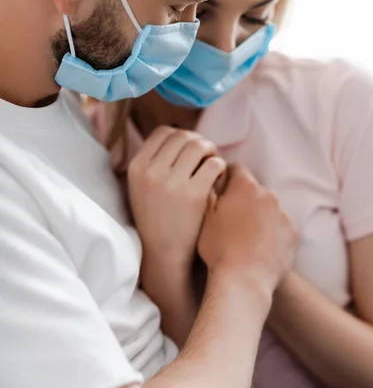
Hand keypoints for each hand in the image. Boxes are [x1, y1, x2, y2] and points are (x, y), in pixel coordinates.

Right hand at [128, 126, 225, 269]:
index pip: (163, 132)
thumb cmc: (156, 220)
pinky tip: (218, 179)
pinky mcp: (194, 194)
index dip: (181, 136)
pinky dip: (220, 168)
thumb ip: (153, 162)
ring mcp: (172, 182)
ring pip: (199, 146)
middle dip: (199, 142)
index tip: (190, 149)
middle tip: (207, 156)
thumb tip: (177, 134)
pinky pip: (214, 165)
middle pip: (183, 136)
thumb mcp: (141, 188)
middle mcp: (151, 171)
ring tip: (213, 165)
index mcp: (137, 167)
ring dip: (211, 152)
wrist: (163, 255)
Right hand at [199, 164, 297, 307]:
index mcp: (245, 187)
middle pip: (253, 189)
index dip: (225, 178)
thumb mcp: (203, 216)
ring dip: (258, 216)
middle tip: (230, 220)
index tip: (220, 192)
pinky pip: (280, 226)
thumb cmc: (218, 249)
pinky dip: (271, 233)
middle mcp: (268, 195)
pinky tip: (258, 248)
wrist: (243, 282)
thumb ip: (209, 190)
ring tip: (244, 238)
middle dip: (243, 199)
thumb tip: (212, 176)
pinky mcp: (293, 234)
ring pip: (268, 208)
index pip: (236, 168)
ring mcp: (283, 214)